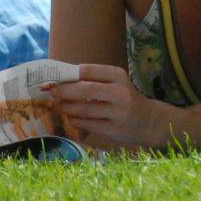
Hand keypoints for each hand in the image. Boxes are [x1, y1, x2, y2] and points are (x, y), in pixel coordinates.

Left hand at [45, 64, 170, 149]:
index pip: (88, 71)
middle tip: (51, 92)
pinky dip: (76, 121)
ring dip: (67, 108)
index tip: (55, 78)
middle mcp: (121, 92)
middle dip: (64, 91)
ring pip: (85, 110)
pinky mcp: (115, 129)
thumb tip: (61, 78)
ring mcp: (119, 112)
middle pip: (85, 90)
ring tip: (58, 106)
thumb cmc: (124, 98)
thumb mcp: (115, 83)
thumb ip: (93, 79)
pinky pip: (89, 125)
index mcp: (118, 76)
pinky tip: (71, 118)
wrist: (148, 120)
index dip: (68, 74)